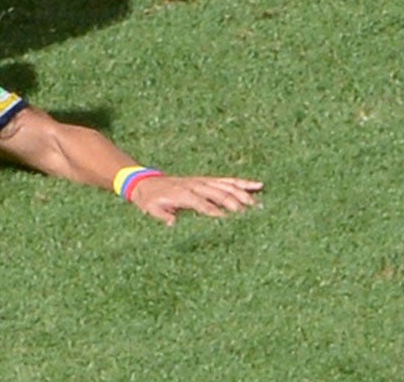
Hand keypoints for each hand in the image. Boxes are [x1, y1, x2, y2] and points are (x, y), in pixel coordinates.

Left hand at [129, 174, 264, 226]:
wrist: (145, 182)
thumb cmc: (150, 200)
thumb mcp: (151, 209)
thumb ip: (162, 215)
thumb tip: (172, 223)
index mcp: (182, 193)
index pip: (202, 203)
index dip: (214, 212)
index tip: (228, 221)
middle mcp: (194, 185)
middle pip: (217, 193)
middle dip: (233, 203)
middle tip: (249, 214)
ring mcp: (202, 181)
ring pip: (225, 185)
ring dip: (242, 193)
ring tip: (257, 204)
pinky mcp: (206, 180)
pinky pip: (226, 180)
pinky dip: (241, 182)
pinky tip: (257, 185)